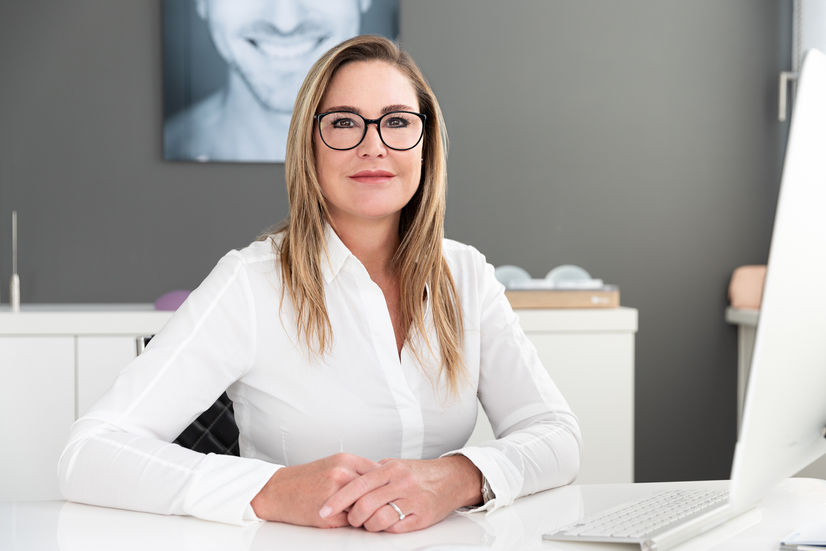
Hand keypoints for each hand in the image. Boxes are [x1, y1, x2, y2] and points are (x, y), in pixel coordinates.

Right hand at [250, 453, 379, 527]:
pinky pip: (350, 521)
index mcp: (346, 460)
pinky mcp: (327, 513)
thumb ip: (357, 471)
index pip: (380, 472)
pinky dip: (349, 522)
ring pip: (364, 507)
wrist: (277, 490)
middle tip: (379, 507)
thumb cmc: (306, 479)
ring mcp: (334, 493)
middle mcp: (342, 473)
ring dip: (364, 513)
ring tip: (359, 514)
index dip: (384, 485)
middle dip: (378, 501)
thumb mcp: (334, 465)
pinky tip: (340, 518)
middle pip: (375, 491)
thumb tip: (383, 484)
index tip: (385, 492)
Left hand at [318, 455, 482, 532]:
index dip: (338, 499)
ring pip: (379, 519)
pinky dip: (385, 529)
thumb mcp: (396, 464)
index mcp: (391, 468)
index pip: (358, 484)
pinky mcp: (422, 517)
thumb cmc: (421, 473)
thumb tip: (349, 479)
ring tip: (367, 522)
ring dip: (367, 525)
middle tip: (349, 519)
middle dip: (351, 516)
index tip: (324, 509)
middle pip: (365, 504)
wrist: (452, 478)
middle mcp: (401, 483)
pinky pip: (395, 528)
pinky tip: (384, 524)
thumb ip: (374, 471)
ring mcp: (412, 500)